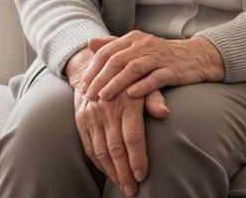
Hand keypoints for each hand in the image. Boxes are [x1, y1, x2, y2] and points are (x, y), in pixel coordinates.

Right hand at [68, 44, 168, 196]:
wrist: (98, 61)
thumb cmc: (130, 74)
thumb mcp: (146, 81)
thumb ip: (154, 98)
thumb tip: (164, 113)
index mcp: (125, 101)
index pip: (132, 136)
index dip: (137, 158)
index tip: (143, 175)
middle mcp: (106, 109)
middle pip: (116, 148)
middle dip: (124, 172)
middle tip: (133, 190)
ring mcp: (91, 114)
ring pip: (100, 150)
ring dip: (111, 171)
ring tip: (123, 186)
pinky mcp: (81, 119)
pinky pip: (89, 145)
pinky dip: (98, 162)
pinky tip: (108, 172)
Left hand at [80, 30, 224, 101]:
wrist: (196, 57)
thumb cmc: (162, 56)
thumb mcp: (137, 47)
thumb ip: (114, 45)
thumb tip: (90, 42)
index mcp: (133, 38)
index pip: (107, 52)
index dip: (93, 69)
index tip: (82, 86)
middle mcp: (145, 44)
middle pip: (117, 60)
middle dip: (100, 78)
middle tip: (88, 95)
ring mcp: (159, 57)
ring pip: (133, 68)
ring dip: (116, 83)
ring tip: (104, 97)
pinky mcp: (173, 69)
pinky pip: (156, 77)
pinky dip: (143, 86)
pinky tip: (131, 95)